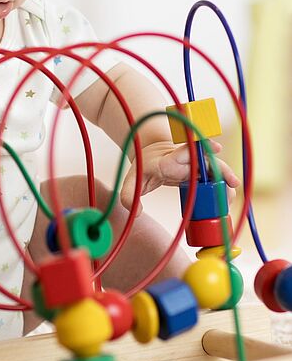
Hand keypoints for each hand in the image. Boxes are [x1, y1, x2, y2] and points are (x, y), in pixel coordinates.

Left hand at [119, 140, 240, 212]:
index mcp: (167, 161)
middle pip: (206, 161)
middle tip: (232, 183)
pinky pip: (215, 176)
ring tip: (231, 198)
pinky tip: (228, 198)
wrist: (152, 153)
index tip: (216, 147)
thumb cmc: (143, 168)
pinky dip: (224, 185)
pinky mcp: (201, 171)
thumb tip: (137, 213)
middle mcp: (184, 160)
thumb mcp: (131, 181)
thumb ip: (128, 197)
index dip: (199, 149)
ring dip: (226, 180)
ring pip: (214, 169)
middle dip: (220, 170)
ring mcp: (194, 164)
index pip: (183, 154)